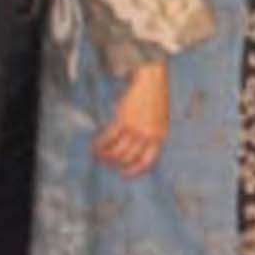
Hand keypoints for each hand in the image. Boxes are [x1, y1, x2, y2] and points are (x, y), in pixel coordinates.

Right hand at [96, 60, 168, 176]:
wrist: (152, 81)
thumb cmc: (155, 99)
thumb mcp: (159, 120)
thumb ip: (151, 135)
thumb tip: (134, 150)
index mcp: (160, 137)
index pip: (147, 161)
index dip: (134, 170)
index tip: (124, 174)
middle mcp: (148, 136)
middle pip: (128, 158)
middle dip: (116, 163)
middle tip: (107, 162)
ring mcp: (136, 129)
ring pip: (117, 152)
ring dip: (105, 156)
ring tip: (98, 155)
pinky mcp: (123, 121)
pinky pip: (108, 139)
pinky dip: (99, 145)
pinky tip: (94, 147)